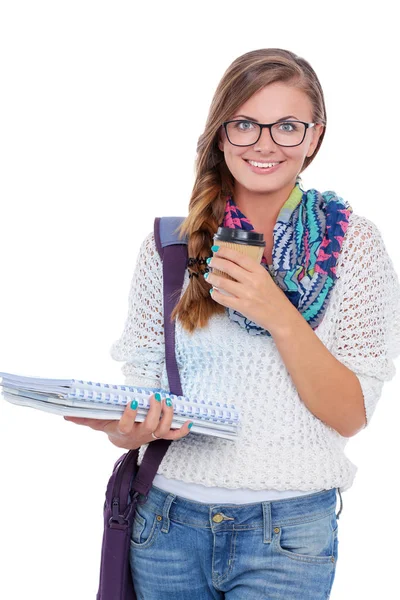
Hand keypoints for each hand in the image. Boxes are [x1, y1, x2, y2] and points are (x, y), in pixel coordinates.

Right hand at [64, 393, 191, 449]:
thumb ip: (84, 418)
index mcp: (124, 432)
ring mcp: (152, 436)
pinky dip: (183, 430)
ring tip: (167, 400)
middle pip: (151, 427)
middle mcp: (140, 436)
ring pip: (164, 429)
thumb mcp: (98, 422)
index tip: (133, 401)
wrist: (124, 440)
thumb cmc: (112, 426)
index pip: (127, 426)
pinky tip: (190, 420)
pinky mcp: (162, 435)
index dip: (131, 415)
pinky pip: (175, 436)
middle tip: (155, 396)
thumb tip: (65, 415)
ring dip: (168, 415)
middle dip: (155, 411)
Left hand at [206, 245, 294, 334]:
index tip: (217, 249)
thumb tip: (233, 264)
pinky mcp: (242, 306)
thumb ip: (251, 272)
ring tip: (208, 275)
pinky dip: (215, 294)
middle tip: (209, 260)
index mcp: (260, 271)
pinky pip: (223, 299)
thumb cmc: (274, 297)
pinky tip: (213, 292)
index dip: (225, 251)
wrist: (281, 316)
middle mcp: (253, 281)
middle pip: (228, 267)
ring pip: (223, 282)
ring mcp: (247, 294)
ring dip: (212, 277)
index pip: (239, 257)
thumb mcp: (266, 279)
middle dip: (215, 262)